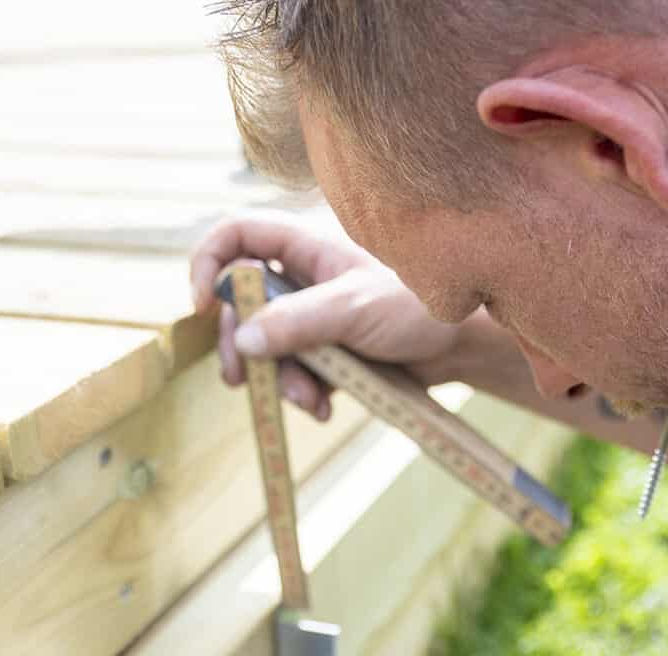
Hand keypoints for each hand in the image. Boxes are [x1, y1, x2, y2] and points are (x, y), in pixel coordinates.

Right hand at [189, 210, 464, 420]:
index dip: (209, 263)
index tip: (204, 305)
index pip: (235, 235)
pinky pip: (291, 372)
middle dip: (240, 345)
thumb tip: (241, 340)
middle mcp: (300, 277)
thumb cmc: (416, 308)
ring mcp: (310, 317)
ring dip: (277, 378)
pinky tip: (324, 408)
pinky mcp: (324, 352)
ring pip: (264, 346)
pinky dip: (300, 392)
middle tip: (241, 378)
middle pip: (239, 304)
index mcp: (303, 246)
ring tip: (308, 400)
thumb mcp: (352, 309)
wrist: (462, 347)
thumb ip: (296, 322)